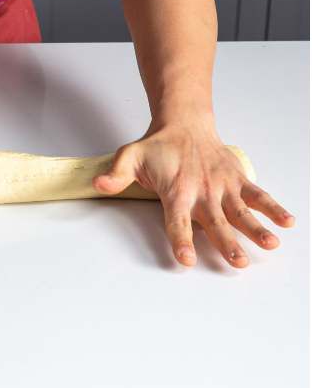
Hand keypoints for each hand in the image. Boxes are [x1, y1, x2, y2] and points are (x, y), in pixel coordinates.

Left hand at [94, 119, 293, 267]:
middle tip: (237, 263)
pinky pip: (258, 194)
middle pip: (215, 222)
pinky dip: (273, 207)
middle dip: (228, 243)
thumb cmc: (157, 146)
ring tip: (270, 246)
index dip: (181, 240)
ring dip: (257, 229)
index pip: (177, 221)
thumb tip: (99, 184)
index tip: (186, 259)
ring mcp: (223, 186)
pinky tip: (288, 222)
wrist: (185, 123)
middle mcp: (203, 191)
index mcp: (176, 191)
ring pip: (242, 211)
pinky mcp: (238, 179)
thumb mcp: (129, 157)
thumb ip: (116, 175)